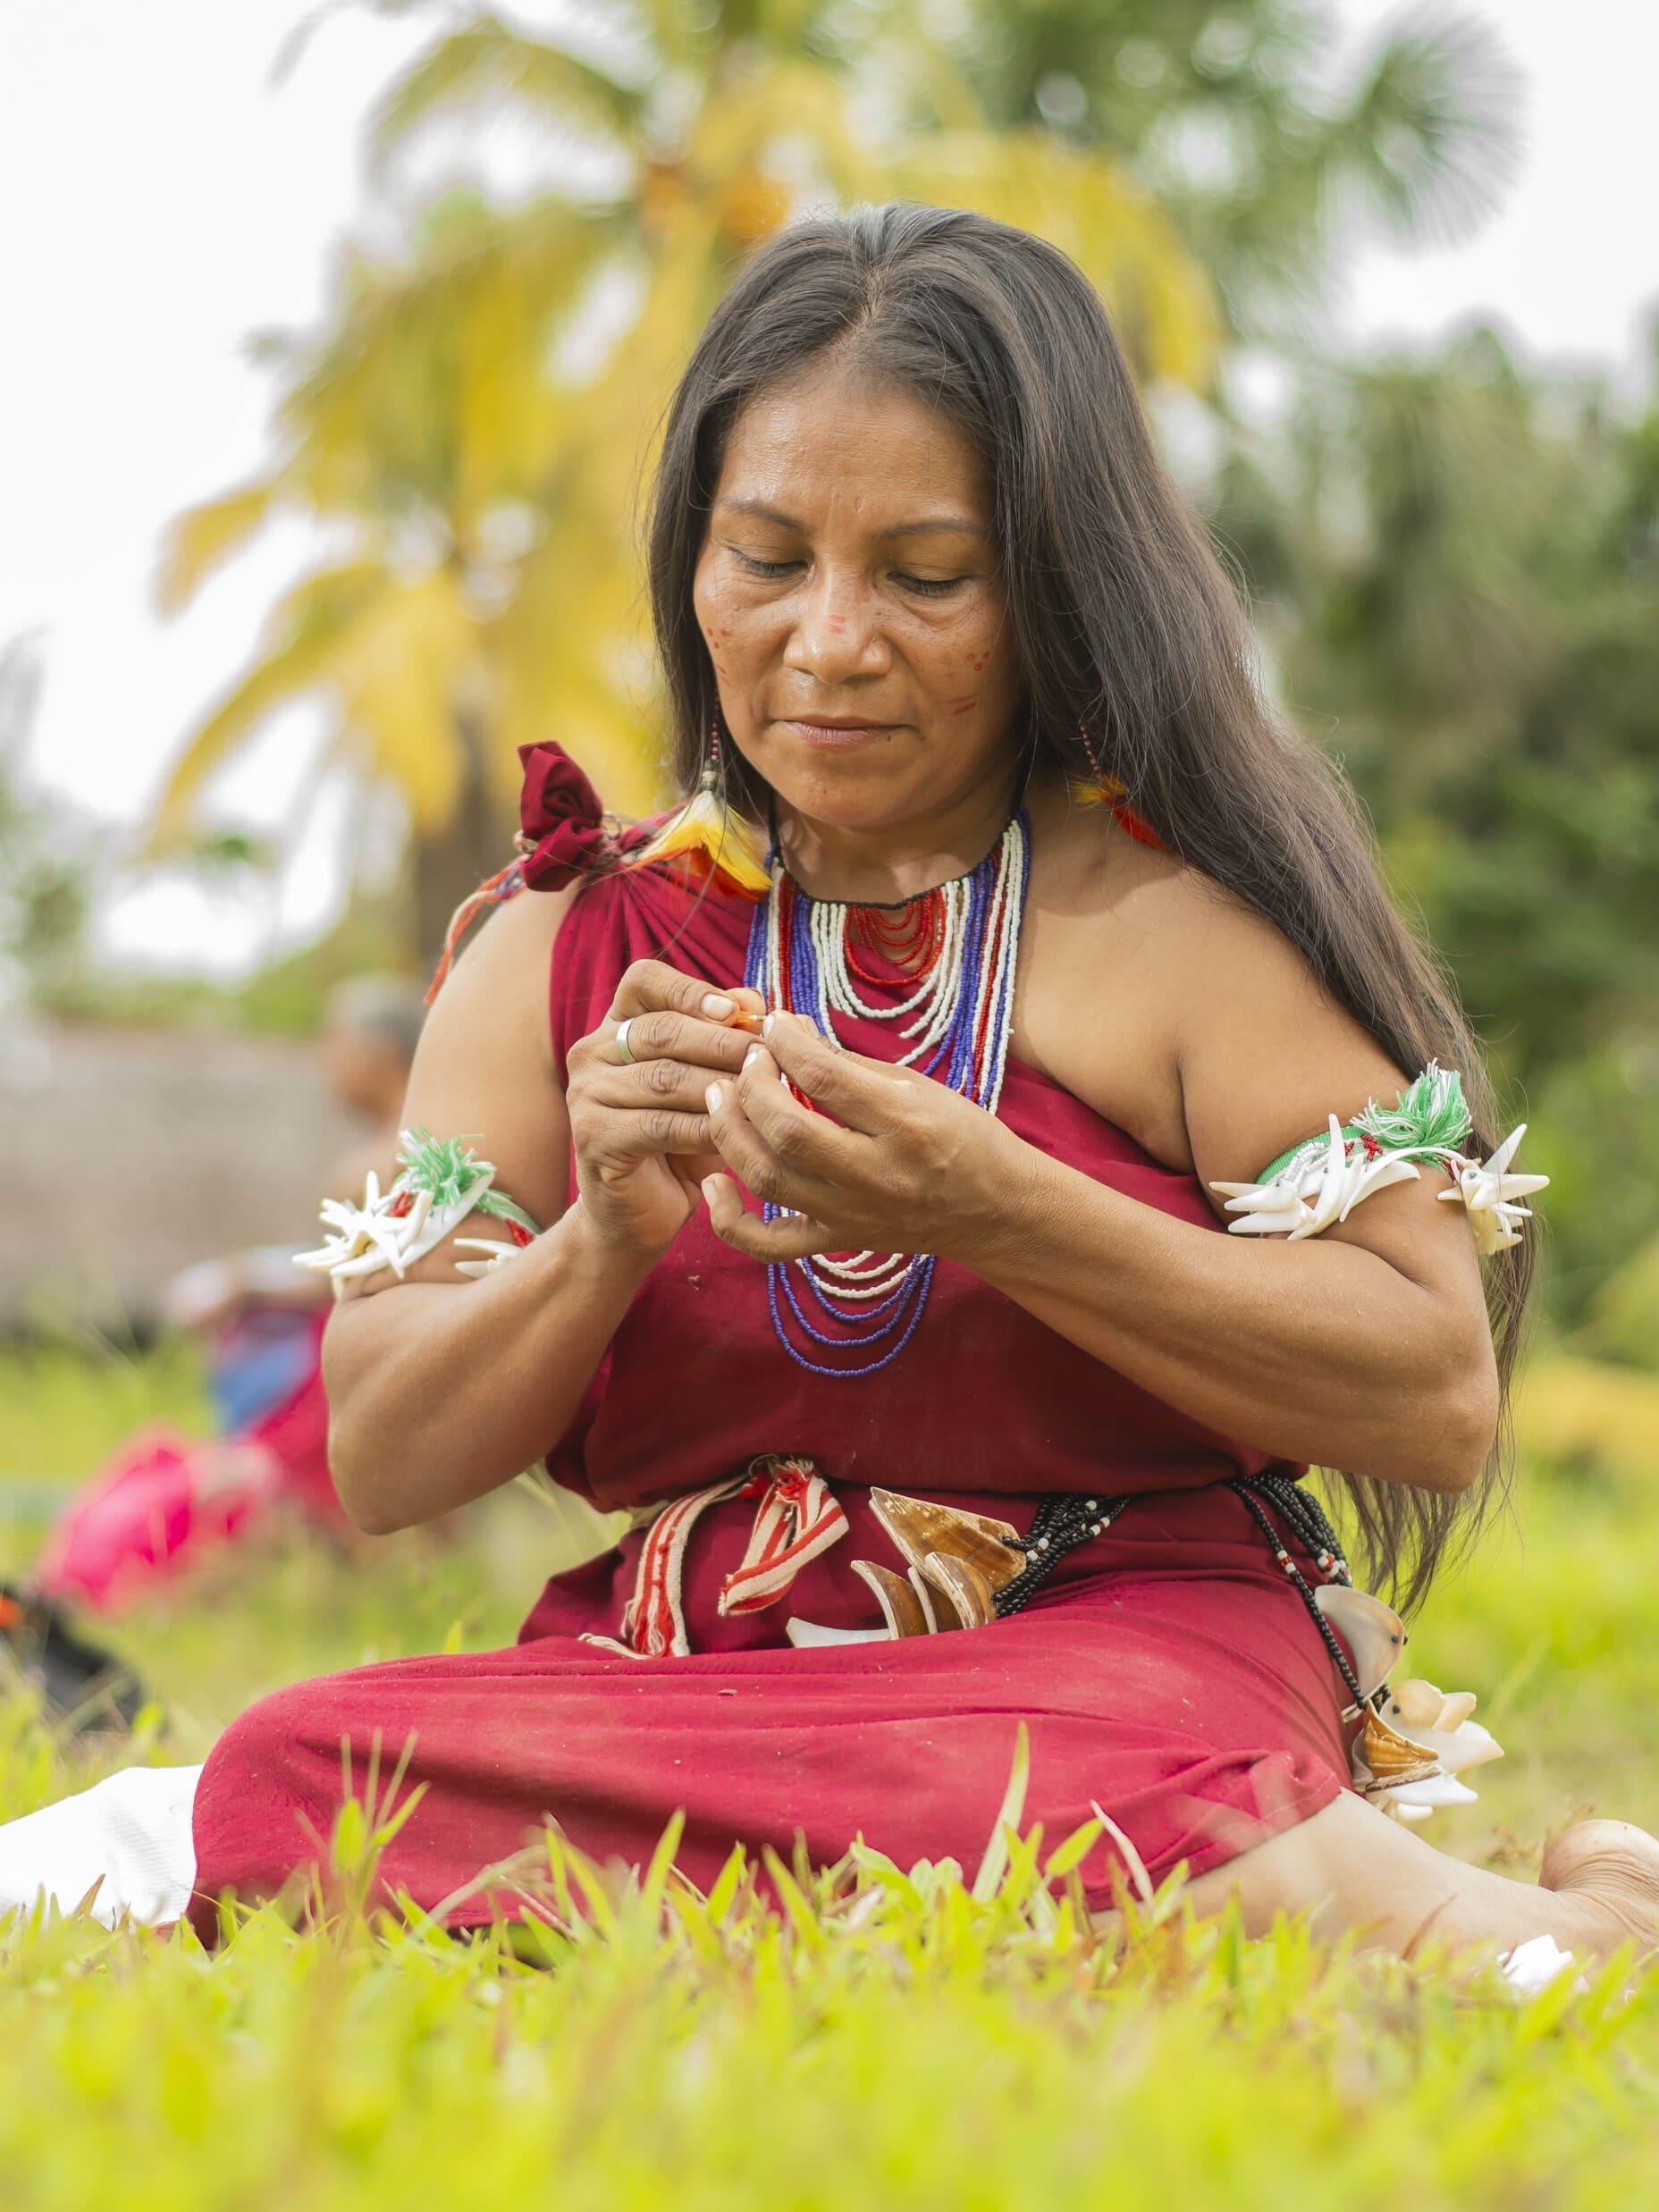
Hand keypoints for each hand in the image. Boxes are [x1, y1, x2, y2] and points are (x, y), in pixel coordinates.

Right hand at [564, 959, 763, 1261]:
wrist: (639, 1213)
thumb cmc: (682, 1140)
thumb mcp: (708, 1083)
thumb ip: (725, 1037)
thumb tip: (754, 1000)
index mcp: (616, 1026)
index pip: (644, 980)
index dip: (691, 990)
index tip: (737, 1011)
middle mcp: (591, 1052)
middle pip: (661, 1029)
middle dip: (723, 1043)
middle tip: (770, 1059)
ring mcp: (585, 1094)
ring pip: (665, 1078)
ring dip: (721, 1086)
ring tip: (765, 1096)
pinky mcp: (593, 1137)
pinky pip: (660, 1124)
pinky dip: (706, 1128)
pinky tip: (738, 1135)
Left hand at [699, 1011, 1021, 1268]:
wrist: (994, 1210)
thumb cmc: (961, 1136)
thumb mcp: (918, 1087)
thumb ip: (848, 1064)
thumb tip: (789, 1031)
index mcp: (906, 1125)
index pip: (826, 1077)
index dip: (787, 1042)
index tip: (776, 1022)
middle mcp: (877, 1175)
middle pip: (787, 1131)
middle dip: (752, 1085)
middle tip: (747, 1058)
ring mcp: (853, 1215)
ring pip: (768, 1179)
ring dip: (730, 1131)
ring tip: (720, 1094)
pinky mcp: (837, 1242)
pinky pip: (768, 1244)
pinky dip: (730, 1220)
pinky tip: (715, 1183)